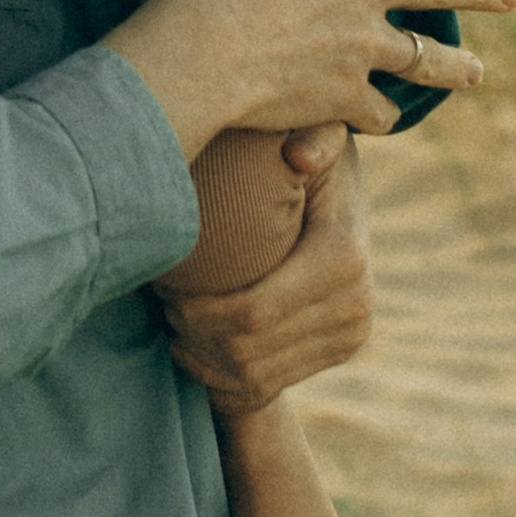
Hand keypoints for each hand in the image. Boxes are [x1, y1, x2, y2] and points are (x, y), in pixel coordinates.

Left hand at [161, 129, 371, 413]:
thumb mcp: (313, 131)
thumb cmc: (307, 151)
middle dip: (193, 333)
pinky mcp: (338, 352)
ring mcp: (350, 337)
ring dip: (202, 355)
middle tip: (159, 301)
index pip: (255, 311)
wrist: (345, 194)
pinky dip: (221, 374)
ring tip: (170, 318)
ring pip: (254, 375)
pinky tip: (192, 344)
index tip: (162, 284)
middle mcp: (356, 307)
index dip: (198, 309)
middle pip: (249, 350)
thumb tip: (300, 156)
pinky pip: (269, 385)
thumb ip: (309, 134)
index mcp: (344, 259)